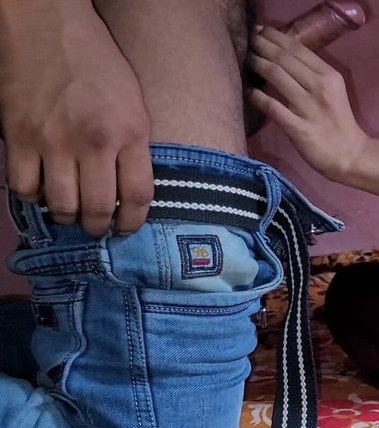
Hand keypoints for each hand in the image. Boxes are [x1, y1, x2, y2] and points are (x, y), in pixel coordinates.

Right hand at [0, 1, 153, 235]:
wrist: (48, 27)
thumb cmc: (98, 63)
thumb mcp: (135, 104)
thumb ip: (135, 147)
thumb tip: (128, 190)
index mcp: (129, 132)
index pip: (137, 196)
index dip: (133, 221)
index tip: (127, 228)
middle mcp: (93, 142)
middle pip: (97, 208)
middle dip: (98, 227)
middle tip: (96, 227)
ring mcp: (53, 141)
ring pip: (60, 205)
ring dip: (67, 217)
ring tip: (71, 213)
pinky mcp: (19, 137)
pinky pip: (23, 187)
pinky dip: (33, 197)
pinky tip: (42, 190)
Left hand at [249, 27, 368, 183]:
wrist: (349, 155)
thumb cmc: (338, 121)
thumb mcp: (333, 91)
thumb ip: (312, 74)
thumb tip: (282, 55)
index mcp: (330, 76)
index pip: (298, 49)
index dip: (276, 36)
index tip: (260, 30)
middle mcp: (320, 87)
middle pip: (285, 58)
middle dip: (263, 45)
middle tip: (249, 39)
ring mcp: (309, 108)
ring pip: (277, 76)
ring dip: (258, 64)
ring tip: (247, 59)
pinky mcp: (299, 129)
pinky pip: (273, 107)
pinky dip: (258, 97)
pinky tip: (250, 92)